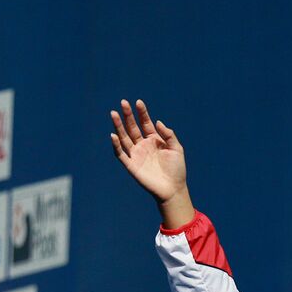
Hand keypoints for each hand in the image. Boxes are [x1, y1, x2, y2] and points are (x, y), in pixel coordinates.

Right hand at [109, 99, 194, 227]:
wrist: (173, 189)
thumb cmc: (176, 169)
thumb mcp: (177, 149)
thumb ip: (168, 134)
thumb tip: (157, 121)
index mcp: (154, 139)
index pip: (145, 123)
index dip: (142, 112)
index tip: (138, 102)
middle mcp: (143, 145)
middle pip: (132, 127)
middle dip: (128, 115)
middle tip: (123, 102)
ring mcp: (136, 154)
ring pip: (124, 137)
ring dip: (118, 126)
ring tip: (114, 113)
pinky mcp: (131, 165)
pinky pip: (121, 154)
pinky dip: (116, 145)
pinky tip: (114, 135)